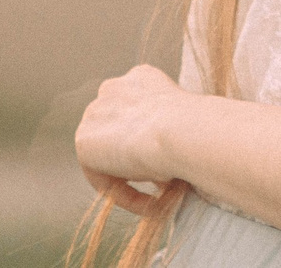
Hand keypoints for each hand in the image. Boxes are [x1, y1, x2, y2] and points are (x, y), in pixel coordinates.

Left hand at [75, 63, 191, 215]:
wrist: (181, 130)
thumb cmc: (196, 128)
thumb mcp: (184, 123)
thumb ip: (167, 134)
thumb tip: (168, 165)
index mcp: (140, 78)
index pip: (135, 113)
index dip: (151, 144)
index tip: (170, 166)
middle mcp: (113, 89)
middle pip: (118, 133)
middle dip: (137, 161)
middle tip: (164, 186)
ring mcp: (94, 112)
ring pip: (109, 156)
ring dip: (131, 180)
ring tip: (158, 200)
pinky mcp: (84, 141)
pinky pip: (102, 176)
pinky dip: (123, 194)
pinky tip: (149, 201)